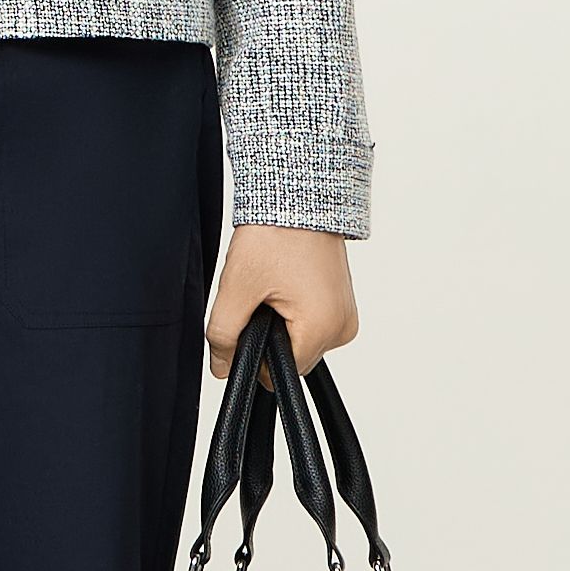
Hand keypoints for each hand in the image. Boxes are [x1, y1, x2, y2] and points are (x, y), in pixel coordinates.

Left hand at [206, 225, 357, 381]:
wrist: (299, 197)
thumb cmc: (275, 234)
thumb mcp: (237, 288)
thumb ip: (223, 335)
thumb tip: (223, 369)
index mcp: (323, 328)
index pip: (279, 372)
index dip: (255, 354)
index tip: (250, 317)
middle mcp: (343, 327)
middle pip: (292, 358)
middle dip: (269, 336)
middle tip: (261, 295)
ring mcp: (346, 315)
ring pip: (300, 342)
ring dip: (281, 324)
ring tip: (274, 285)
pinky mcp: (343, 303)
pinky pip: (312, 325)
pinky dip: (294, 313)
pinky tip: (286, 285)